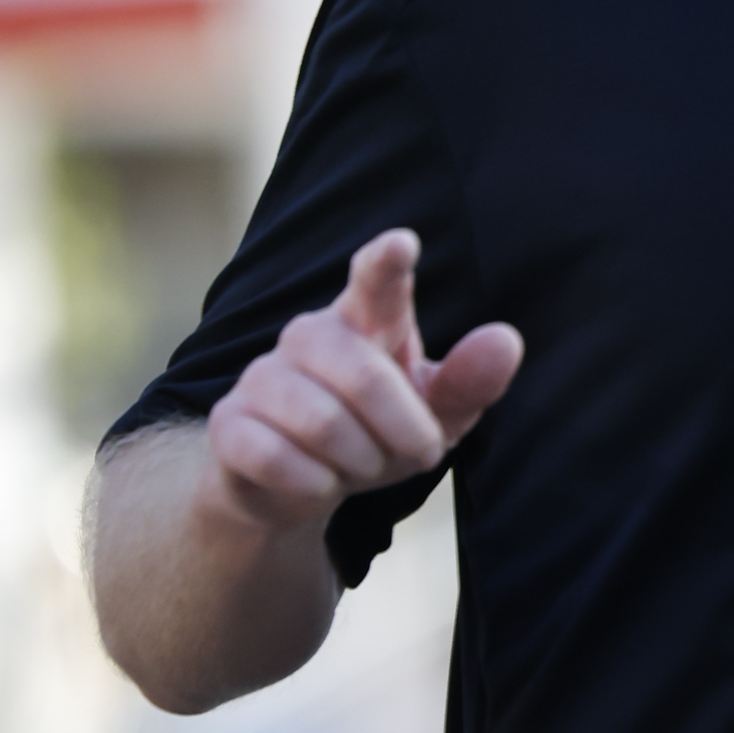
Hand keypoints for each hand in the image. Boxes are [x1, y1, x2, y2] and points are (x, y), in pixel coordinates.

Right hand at [202, 230, 522, 538]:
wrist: (297, 488)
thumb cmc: (375, 435)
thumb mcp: (433, 416)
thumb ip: (469, 381)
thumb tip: (505, 339)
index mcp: (364, 322)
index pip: (376, 282)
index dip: (386, 263)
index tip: (402, 244)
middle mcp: (308, 336)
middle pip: (365, 379)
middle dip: (402, 432)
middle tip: (412, 453)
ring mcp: (262, 377)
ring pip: (324, 424)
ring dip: (360, 462)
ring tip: (359, 464)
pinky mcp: (228, 424)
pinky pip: (277, 457)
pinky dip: (315, 484)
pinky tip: (317, 481)